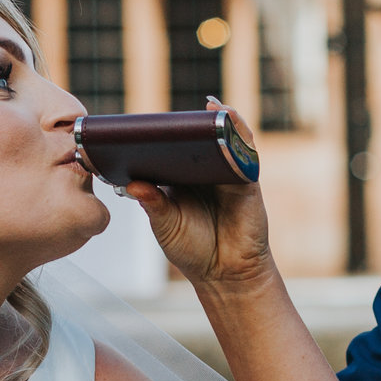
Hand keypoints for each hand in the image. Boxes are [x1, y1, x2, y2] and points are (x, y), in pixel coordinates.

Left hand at [125, 98, 277, 292]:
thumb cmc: (193, 250)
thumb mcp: (166, 225)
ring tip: (208, 106)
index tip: (145, 122)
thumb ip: (152, 203)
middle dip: (188, 125)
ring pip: (221, 140)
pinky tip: (229, 117)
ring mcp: (226, 173)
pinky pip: (244, 149)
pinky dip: (238, 129)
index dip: (160, 136)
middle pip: (195, 141)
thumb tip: (134, 184)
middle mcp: (202, 173)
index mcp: (179, 181)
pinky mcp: (246, 179)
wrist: (226, 274)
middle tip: (176, 114)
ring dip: (217, 120)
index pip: (169, 151)